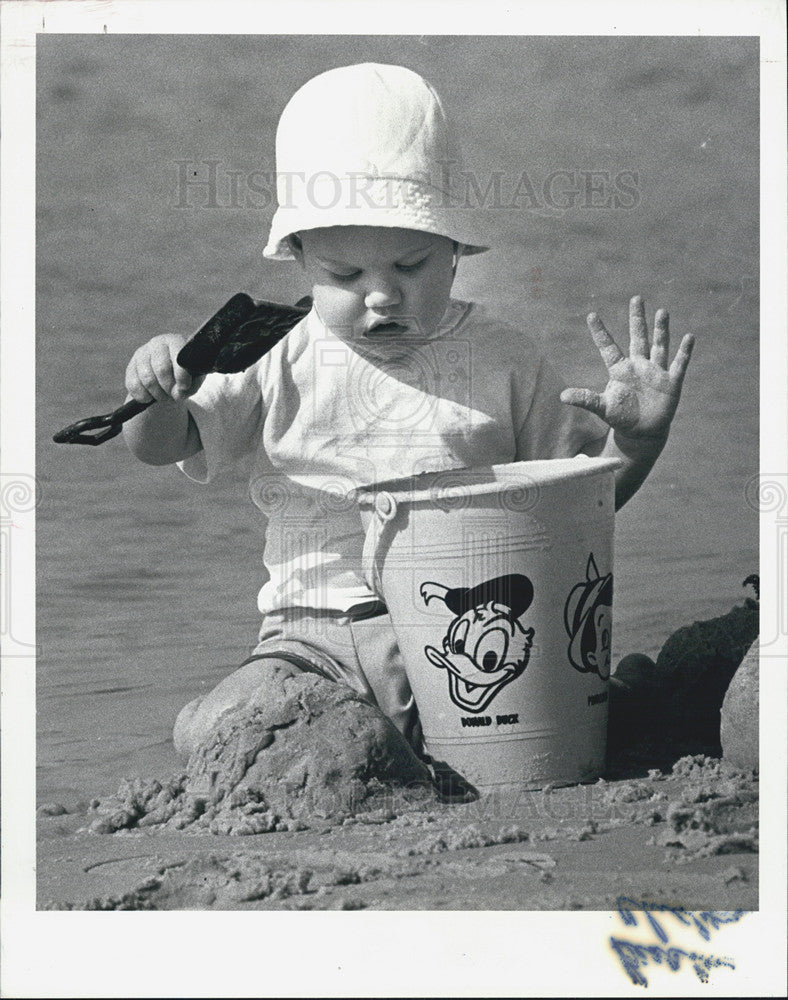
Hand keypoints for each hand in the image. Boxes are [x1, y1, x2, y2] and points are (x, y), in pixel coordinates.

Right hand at [125, 334, 204, 404]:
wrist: (168, 375)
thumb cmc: (184, 375)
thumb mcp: (193, 379)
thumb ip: (189, 386)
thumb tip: (177, 393)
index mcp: (176, 341)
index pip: (177, 357)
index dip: (181, 375)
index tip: (184, 387)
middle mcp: (157, 343)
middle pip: (161, 369)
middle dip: (169, 387)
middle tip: (173, 395)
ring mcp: (141, 354)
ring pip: (147, 379)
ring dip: (158, 394)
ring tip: (164, 397)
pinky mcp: (131, 367)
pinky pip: (134, 386)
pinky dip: (144, 396)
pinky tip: (151, 396)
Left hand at [560, 296, 693, 440]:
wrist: (642, 432)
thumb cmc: (621, 417)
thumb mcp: (602, 408)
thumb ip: (585, 399)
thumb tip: (562, 396)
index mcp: (619, 369)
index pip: (608, 347)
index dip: (600, 332)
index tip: (591, 315)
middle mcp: (638, 365)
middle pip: (638, 338)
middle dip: (637, 319)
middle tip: (636, 298)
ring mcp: (655, 372)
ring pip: (659, 346)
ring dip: (661, 330)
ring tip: (662, 312)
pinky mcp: (671, 382)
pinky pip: (679, 364)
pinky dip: (684, 352)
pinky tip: (689, 337)